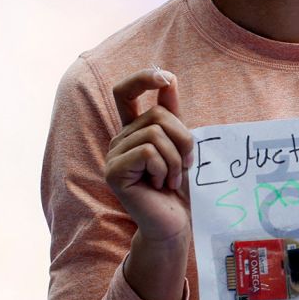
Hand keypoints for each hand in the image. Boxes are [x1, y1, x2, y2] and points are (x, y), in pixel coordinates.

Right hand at [105, 68, 193, 248]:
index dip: (142, 78)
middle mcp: (119, 139)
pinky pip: (148, 153)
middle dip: (182, 138)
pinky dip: (164, 169)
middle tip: (185, 165)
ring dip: (175, 159)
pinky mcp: (113, 171)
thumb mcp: (179, 145)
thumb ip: (172, 114)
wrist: (173, 222)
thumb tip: (169, 78)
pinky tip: (160, 185)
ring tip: (171, 179)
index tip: (167, 77)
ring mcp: (113, 155)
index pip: (125, 92)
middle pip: (157, 114)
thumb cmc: (177, 186)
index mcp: (133, 130)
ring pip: (155, 133)